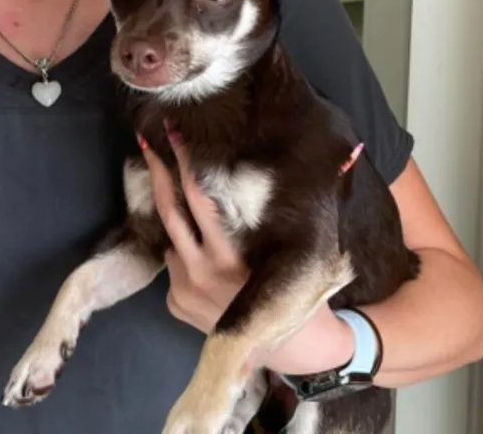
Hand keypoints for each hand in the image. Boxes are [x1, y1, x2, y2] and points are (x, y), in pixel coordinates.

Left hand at [142, 128, 356, 374]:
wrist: (299, 349)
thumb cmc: (299, 288)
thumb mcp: (291, 247)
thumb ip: (282, 212)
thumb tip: (333, 157)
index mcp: (232, 254)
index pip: (198, 196)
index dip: (183, 162)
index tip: (173, 133)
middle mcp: (202, 271)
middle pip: (170, 210)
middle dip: (159, 173)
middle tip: (149, 143)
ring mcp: (185, 290)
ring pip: (170, 240)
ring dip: (180, 224)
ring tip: (192, 213)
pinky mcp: (176, 305)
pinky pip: (173, 268)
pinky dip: (184, 258)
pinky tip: (205, 264)